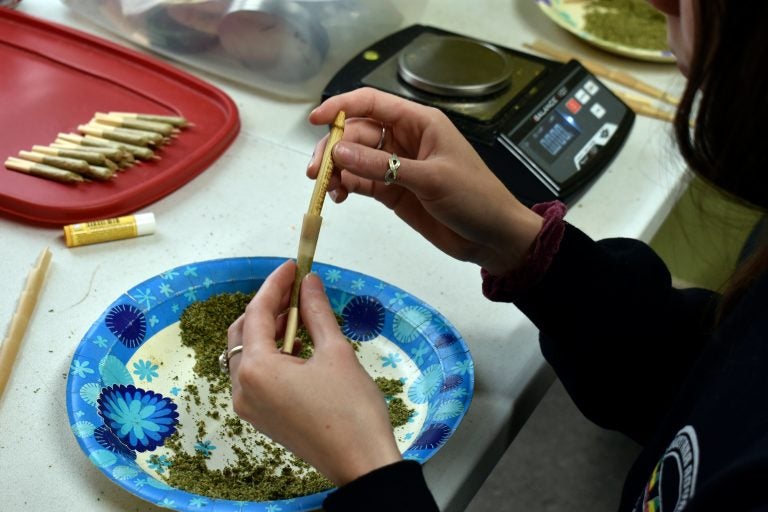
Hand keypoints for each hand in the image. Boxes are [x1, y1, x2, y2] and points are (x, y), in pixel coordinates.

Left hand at [227, 260, 401, 484]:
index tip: (292, 267)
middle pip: (243, 333)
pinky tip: (298, 345)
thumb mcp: (335, 352)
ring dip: (269, 330)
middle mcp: (243, 389)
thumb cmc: (351, 411)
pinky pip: (256, 375)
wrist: (360, 463)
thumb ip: (316, 312)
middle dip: (267, 307)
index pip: (257, 313)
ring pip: (247, 354)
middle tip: (295, 289)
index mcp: (257, 370)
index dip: (275, 285)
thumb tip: (308, 283)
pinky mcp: (261, 416)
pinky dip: (271, 354)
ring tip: (301, 315)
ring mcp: (249, 406)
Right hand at [307, 87, 542, 275]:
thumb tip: (340, 153)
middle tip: (318, 172)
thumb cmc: (475, 197)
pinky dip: (347, 187)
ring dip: (338, 170)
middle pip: (357, 133)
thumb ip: (384, 166)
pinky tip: (340, 196)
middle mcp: (404, 139)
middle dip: (334, 149)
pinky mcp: (394, 191)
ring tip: (329, 189)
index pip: (372, 103)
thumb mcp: (430, 178)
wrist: (493, 236)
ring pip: (355, 159)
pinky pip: (362, 182)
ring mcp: (397, 166)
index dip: (341, 107)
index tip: (316, 120)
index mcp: (419, 122)